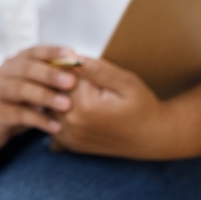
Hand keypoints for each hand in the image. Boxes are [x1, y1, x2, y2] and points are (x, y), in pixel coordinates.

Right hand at [0, 46, 79, 152]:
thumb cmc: (10, 103)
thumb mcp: (26, 88)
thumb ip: (45, 81)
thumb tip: (81, 76)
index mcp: (14, 64)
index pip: (34, 52)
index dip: (53, 51)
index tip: (73, 54)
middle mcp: (3, 74)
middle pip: (27, 68)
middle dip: (51, 73)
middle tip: (72, 81)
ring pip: (21, 89)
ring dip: (45, 96)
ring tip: (67, 105)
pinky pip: (17, 115)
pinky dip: (38, 120)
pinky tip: (55, 126)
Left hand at [51, 59, 200, 159]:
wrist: (151, 139)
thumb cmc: (142, 106)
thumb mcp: (125, 82)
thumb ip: (97, 69)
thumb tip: (71, 56)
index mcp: (85, 106)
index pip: (61, 74)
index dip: (66, 63)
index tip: (72, 58)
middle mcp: (72, 123)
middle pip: (51, 89)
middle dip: (59, 79)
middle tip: (76, 75)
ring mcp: (68, 136)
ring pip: (48, 104)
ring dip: (55, 94)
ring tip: (79, 89)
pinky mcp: (68, 143)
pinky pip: (52, 119)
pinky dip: (58, 109)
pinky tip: (75, 104)